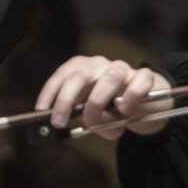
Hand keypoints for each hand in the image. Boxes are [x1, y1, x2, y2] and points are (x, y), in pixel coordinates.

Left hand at [33, 55, 173, 140]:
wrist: (146, 106)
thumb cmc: (114, 112)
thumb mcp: (98, 119)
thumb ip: (91, 121)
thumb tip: (85, 121)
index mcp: (85, 70)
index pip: (65, 73)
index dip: (51, 90)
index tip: (42, 109)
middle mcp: (102, 66)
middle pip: (82, 74)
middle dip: (66, 99)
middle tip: (59, 121)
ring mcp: (125, 70)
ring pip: (110, 77)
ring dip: (97, 101)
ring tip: (94, 120)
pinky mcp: (145, 78)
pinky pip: (139, 82)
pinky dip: (131, 96)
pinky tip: (125, 110)